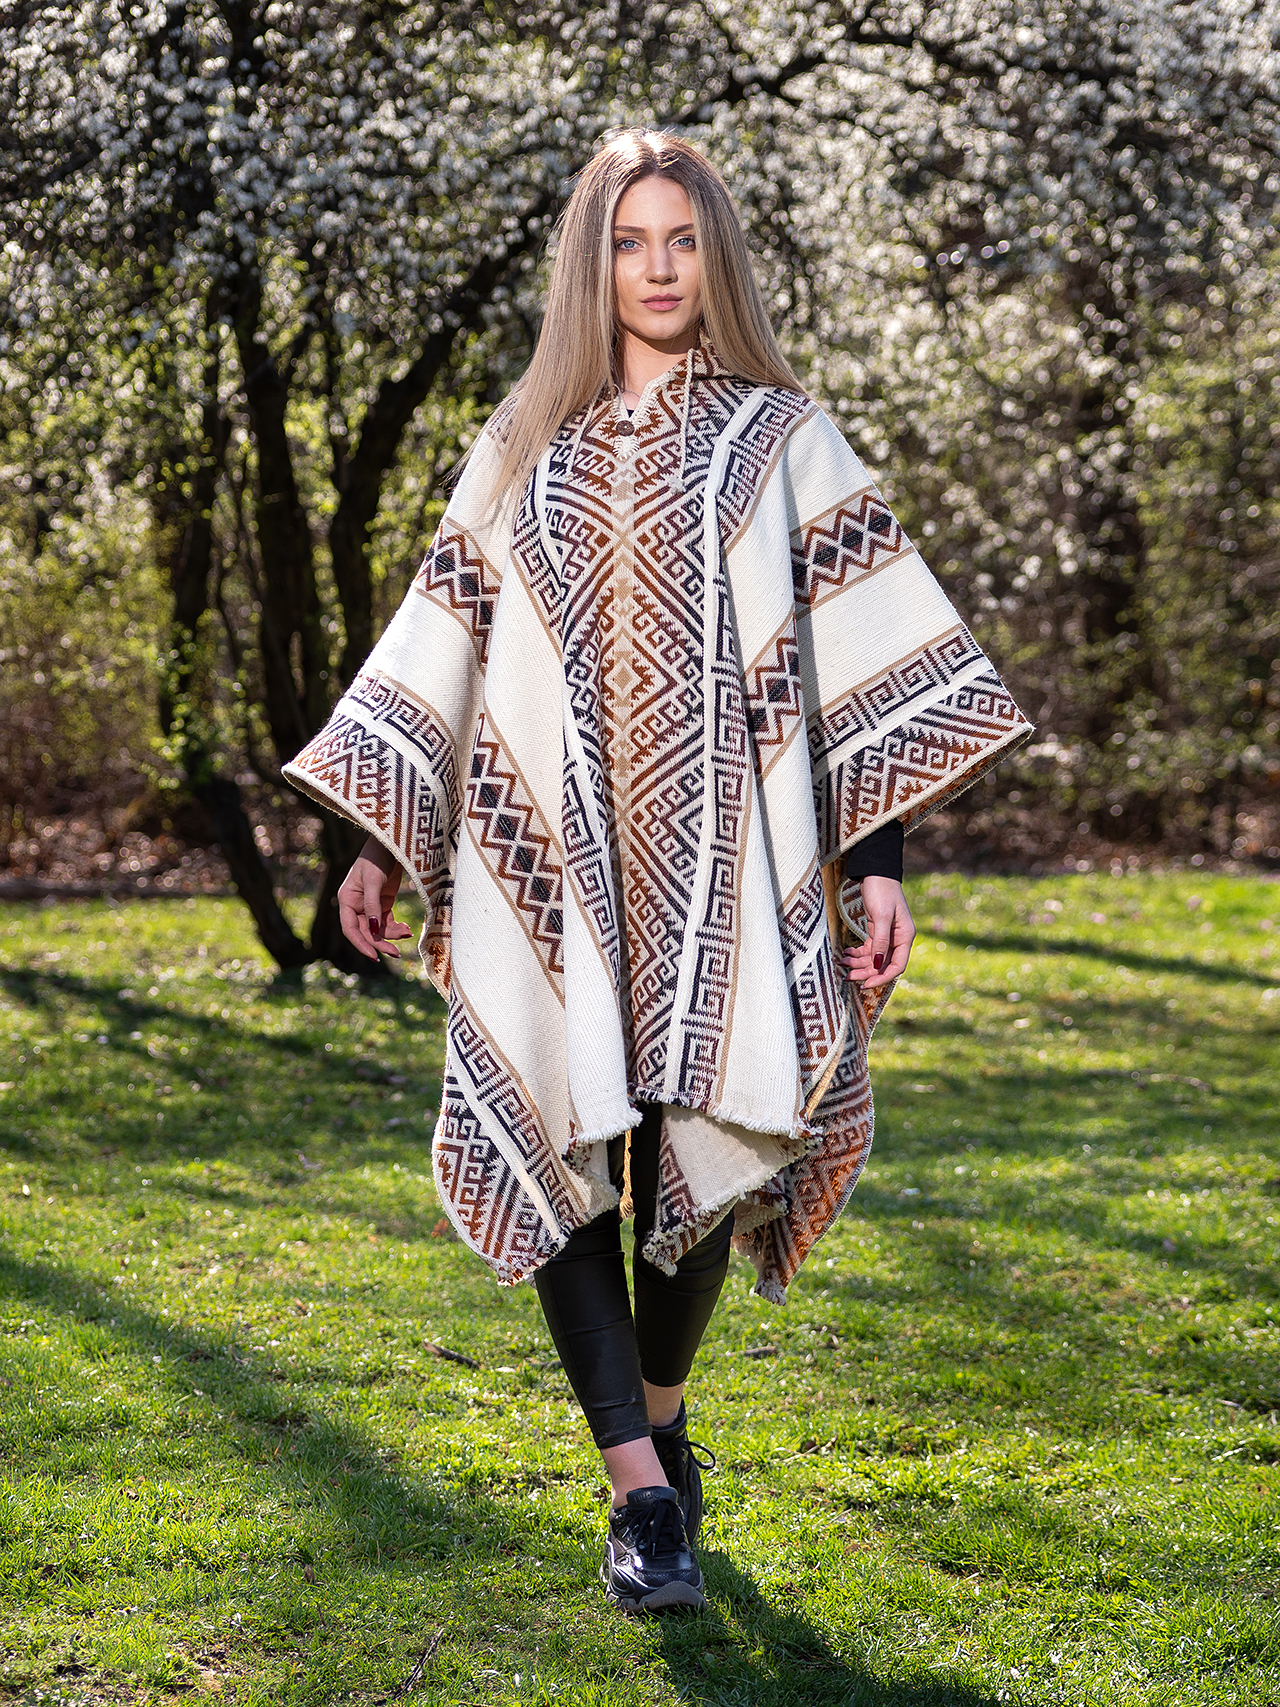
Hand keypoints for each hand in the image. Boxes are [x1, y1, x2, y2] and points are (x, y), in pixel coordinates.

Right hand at [337, 837, 412, 959]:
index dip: (361, 944)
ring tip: (407, 933)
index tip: (374, 956)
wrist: (391, 842)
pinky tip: (407, 929)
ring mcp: (370, 905)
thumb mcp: (373, 880)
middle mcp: (356, 905)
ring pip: (378, 929)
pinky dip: (396, 927)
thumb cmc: (377, 856)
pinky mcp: (383, 902)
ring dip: (391, 935)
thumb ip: (372, 905)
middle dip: (380, 943)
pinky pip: (387, 922)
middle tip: (395, 954)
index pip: (350, 929)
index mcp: (347, 899)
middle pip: (366, 932)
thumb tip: (372, 930)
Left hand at [838, 876, 914, 991]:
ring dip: (858, 964)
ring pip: (873, 958)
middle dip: (866, 972)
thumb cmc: (881, 890)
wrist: (875, 871)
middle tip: (848, 978)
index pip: (897, 966)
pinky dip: (857, 953)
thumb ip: (881, 940)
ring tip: (841, 964)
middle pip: (883, 964)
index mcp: (905, 936)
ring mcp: (887, 935)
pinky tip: (845, 954)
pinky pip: (868, 949)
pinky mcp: (876, 930)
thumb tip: (878, 963)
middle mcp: (898, 939)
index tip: (865, 984)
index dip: (881, 977)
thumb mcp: (881, 915)